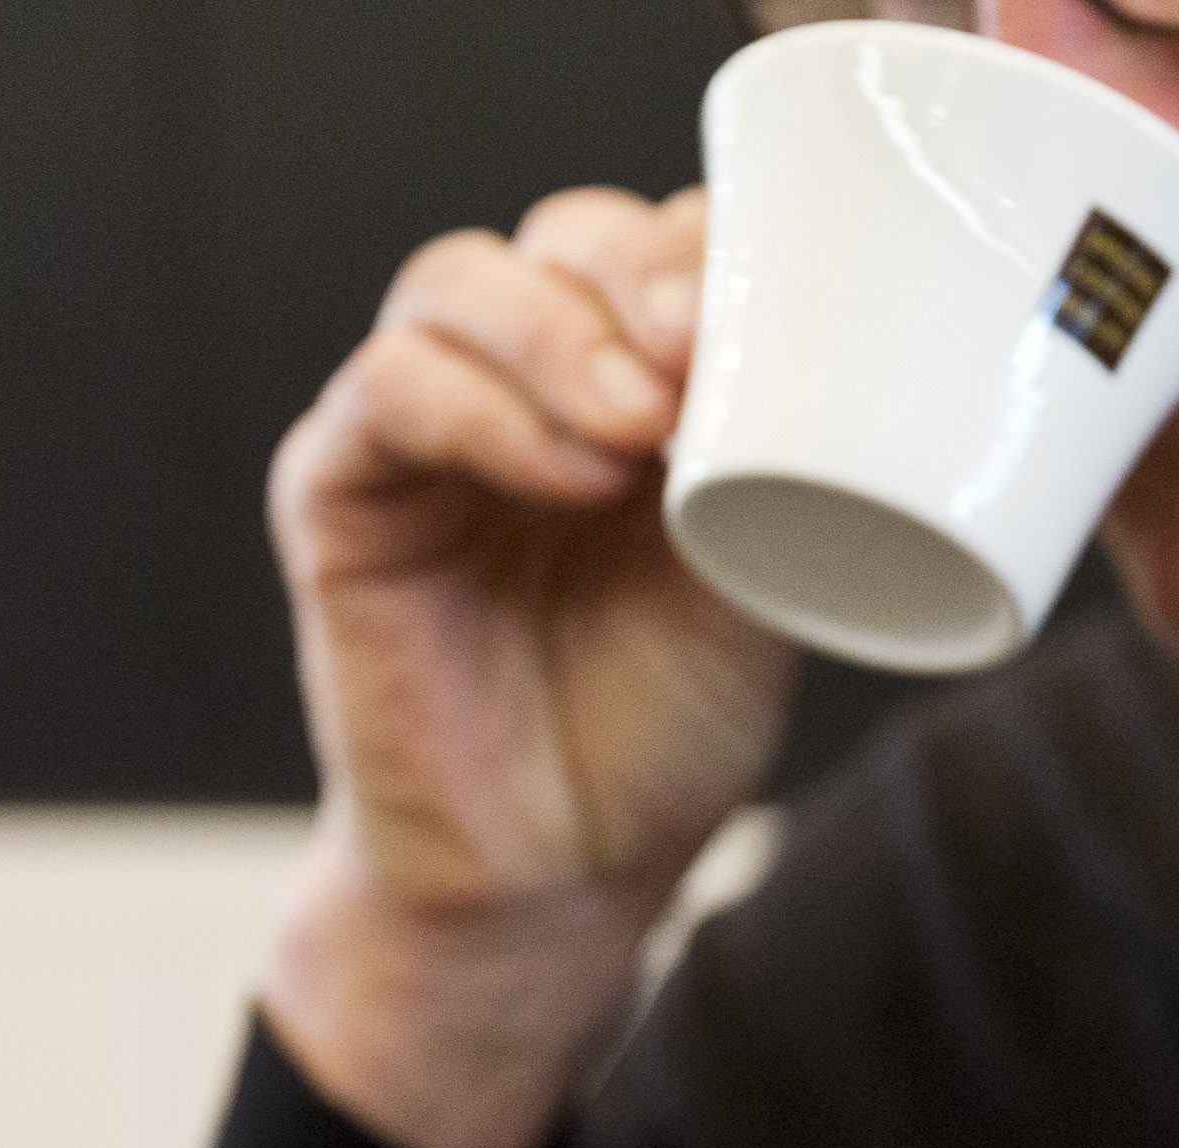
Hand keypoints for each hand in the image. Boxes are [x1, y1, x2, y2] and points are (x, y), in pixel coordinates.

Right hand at [263, 185, 800, 1147]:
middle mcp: (518, 384)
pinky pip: (385, 394)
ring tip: (642, 427)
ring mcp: (422, 432)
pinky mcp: (340, 496)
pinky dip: (478, 408)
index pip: (653, 245)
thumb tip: (838, 349)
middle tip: (700, 349)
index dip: (708, 245)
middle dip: (636, 272)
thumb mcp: (762, 580)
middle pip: (558, 239)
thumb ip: (784, 463)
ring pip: (456, 284)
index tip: (784, 304)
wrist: (562, 877)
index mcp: (626, 383)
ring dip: (557, 333)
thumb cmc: (660, 728)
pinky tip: (567, 471)